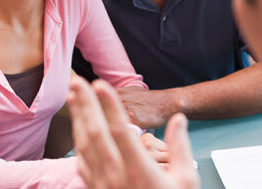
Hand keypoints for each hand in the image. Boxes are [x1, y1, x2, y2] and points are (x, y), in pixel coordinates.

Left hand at [68, 77, 198, 188]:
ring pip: (85, 146)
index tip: (101, 84)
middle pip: (97, 134)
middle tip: (78, 82)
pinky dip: (78, 140)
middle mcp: (116, 176)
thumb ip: (181, 147)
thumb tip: (179, 118)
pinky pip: (82, 162)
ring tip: (74, 97)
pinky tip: (78, 127)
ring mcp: (103, 184)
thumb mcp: (187, 181)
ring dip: (79, 119)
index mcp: (139, 172)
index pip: (121, 131)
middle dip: (87, 105)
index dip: (109, 106)